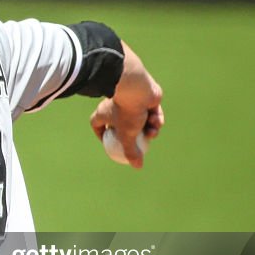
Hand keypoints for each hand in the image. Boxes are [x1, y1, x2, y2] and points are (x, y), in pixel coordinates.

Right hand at [90, 42, 163, 168]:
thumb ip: (131, 152)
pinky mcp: (145, 95)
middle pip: (124, 125)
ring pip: (140, 119)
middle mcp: (116, 105)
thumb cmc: (127, 110)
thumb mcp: (128, 135)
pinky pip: (150, 111)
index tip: (111, 144)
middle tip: (142, 141)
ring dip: (148, 128)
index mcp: (104, 113)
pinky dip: (155, 118)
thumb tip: (137, 166)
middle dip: (135, 135)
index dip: (103, 136)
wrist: (137, 88)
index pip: (98, 125)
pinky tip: (156, 119)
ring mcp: (131, 99)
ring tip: (152, 130)